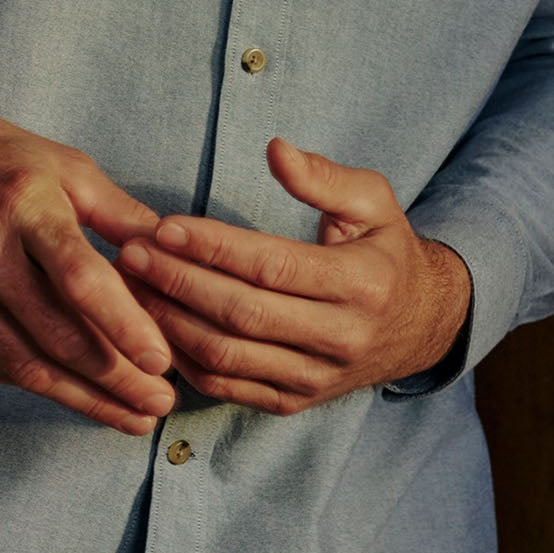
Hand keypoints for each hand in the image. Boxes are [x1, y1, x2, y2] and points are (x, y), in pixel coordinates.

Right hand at [0, 99, 175, 435]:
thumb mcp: (65, 166)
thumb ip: (122, 216)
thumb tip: (178, 260)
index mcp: (22, 203)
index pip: (80, 278)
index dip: (125, 326)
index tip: (164, 363)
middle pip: (56, 334)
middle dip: (117, 378)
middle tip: (162, 403)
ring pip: (23, 362)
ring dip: (83, 398)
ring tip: (131, 416)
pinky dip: (37, 384)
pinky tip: (77, 396)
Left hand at [115, 135, 470, 414]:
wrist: (422, 326)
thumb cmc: (386, 252)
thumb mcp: (374, 202)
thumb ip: (324, 177)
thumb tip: (275, 150)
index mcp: (362, 283)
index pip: (273, 266)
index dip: (214, 248)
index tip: (164, 226)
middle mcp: (341, 337)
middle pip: (242, 314)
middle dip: (178, 283)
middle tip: (130, 254)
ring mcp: (316, 377)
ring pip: (228, 356)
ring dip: (170, 323)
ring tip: (130, 288)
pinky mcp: (295, 402)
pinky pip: (227, 387)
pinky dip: (184, 361)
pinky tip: (154, 327)